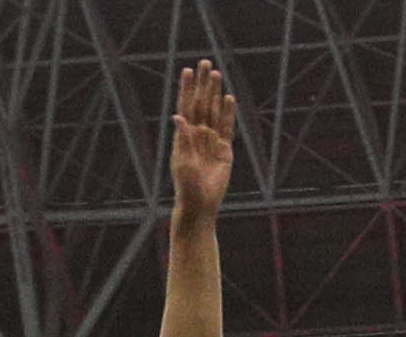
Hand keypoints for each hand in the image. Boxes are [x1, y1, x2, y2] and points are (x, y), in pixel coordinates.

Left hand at [169, 60, 234, 221]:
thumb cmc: (186, 186)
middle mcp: (196, 135)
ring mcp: (211, 141)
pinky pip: (226, 127)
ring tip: (216, 74)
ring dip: (215, 93)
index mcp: (183, 137)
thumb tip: (177, 116)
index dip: (186, 89)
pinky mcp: (224, 150)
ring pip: (213, 111)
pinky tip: (227, 98)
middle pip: (201, 103)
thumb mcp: (182, 162)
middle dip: (202, 84)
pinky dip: (227, 113)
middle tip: (205, 62)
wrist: (199, 204)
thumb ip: (182, 139)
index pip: (185, 106)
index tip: (186, 71)